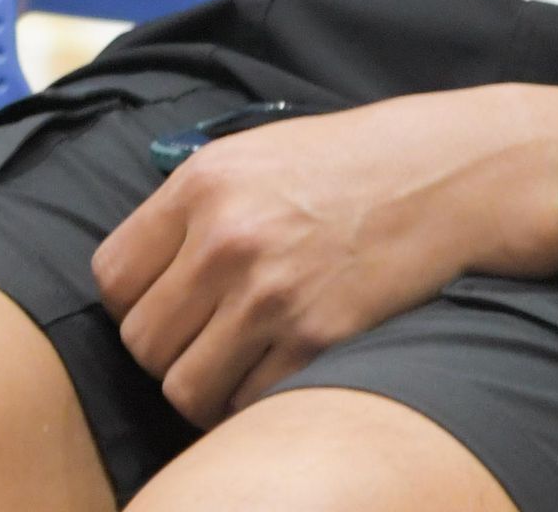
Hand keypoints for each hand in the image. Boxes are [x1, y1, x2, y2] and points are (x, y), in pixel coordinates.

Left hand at [91, 85, 557, 426]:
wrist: (446, 174)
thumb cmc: (347, 163)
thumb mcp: (252, 154)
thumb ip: (190, 208)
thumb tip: (140, 272)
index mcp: (201, 185)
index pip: (111, 277)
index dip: (134, 301)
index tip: (164, 302)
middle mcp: (227, 240)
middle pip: (142, 342)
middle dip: (167, 351)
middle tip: (204, 338)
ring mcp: (272, 294)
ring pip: (184, 387)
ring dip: (204, 386)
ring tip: (235, 362)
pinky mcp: (318, 339)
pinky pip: (247, 403)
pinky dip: (255, 398)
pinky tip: (279, 367)